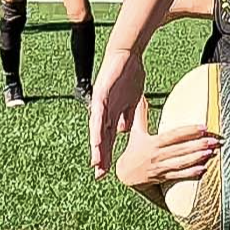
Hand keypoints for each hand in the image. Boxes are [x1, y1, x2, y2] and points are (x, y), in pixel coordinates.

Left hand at [88, 47, 146, 177]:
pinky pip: (99, 116)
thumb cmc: (130, 75)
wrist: (127, 55)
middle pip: (102, 138)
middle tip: (100, 175)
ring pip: (98, 130)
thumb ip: (127, 116)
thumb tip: (123, 131)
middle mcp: (103, 111)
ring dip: (98, 147)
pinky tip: (97, 142)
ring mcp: (100, 104)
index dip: (107, 154)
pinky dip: (98, 129)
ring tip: (97, 163)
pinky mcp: (101, 96)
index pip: (108, 138)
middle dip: (101, 157)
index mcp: (111, 114)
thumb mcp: (131, 101)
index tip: (106, 171)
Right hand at [115, 98, 218, 192]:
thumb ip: (140, 115)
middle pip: (180, 149)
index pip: (173, 135)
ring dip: (197, 158)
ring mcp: (160, 167)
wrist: (124, 175)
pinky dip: (190, 173)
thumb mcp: (136, 132)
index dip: (189, 131)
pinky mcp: (163, 178)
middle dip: (198, 144)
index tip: (203, 127)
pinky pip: (178, 176)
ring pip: (181, 162)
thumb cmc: (133, 151)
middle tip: (214, 140)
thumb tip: (141, 97)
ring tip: (211, 153)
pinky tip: (203, 169)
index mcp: (153, 142)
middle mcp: (157, 155)